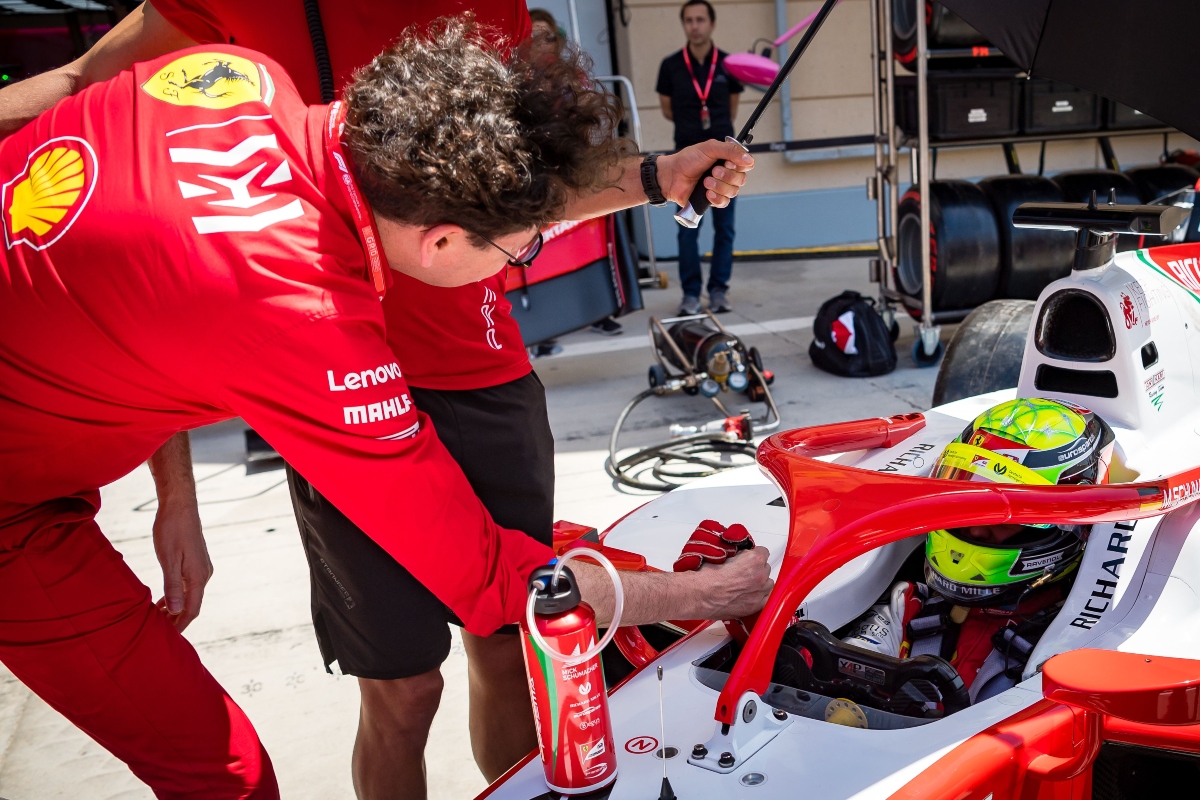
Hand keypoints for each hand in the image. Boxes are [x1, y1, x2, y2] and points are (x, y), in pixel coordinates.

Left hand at [152, 495, 211, 631]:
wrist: (180, 505)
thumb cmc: (171, 529)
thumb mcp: (168, 558)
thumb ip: (172, 585)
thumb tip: (175, 609)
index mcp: (198, 576)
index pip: (191, 609)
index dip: (180, 625)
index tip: (168, 638)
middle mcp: (204, 574)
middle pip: (192, 605)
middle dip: (176, 619)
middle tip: (157, 631)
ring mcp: (201, 568)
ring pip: (189, 596)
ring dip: (175, 608)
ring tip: (157, 618)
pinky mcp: (196, 562)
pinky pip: (187, 585)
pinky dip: (176, 595)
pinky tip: (163, 600)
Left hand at [656, 140, 754, 208]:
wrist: (671, 175)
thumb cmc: (687, 160)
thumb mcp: (709, 148)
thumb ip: (730, 150)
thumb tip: (749, 159)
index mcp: (727, 160)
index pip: (747, 165)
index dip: (741, 165)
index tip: (729, 162)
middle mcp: (726, 174)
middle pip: (741, 179)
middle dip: (727, 176)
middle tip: (713, 171)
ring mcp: (720, 188)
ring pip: (733, 192)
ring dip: (719, 186)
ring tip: (705, 182)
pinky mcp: (712, 200)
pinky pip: (724, 202)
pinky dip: (716, 198)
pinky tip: (707, 193)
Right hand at [697, 546, 772, 619]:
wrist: (697, 594)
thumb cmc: (705, 576)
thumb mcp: (721, 554)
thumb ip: (737, 554)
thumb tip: (738, 554)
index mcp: (754, 560)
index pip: (763, 552)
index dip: (753, 555)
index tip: (746, 558)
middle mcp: (760, 576)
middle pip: (765, 568)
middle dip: (756, 569)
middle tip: (742, 572)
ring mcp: (759, 593)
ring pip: (768, 584)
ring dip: (759, 583)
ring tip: (744, 585)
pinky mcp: (754, 607)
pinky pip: (765, 599)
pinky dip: (759, 597)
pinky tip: (747, 595)